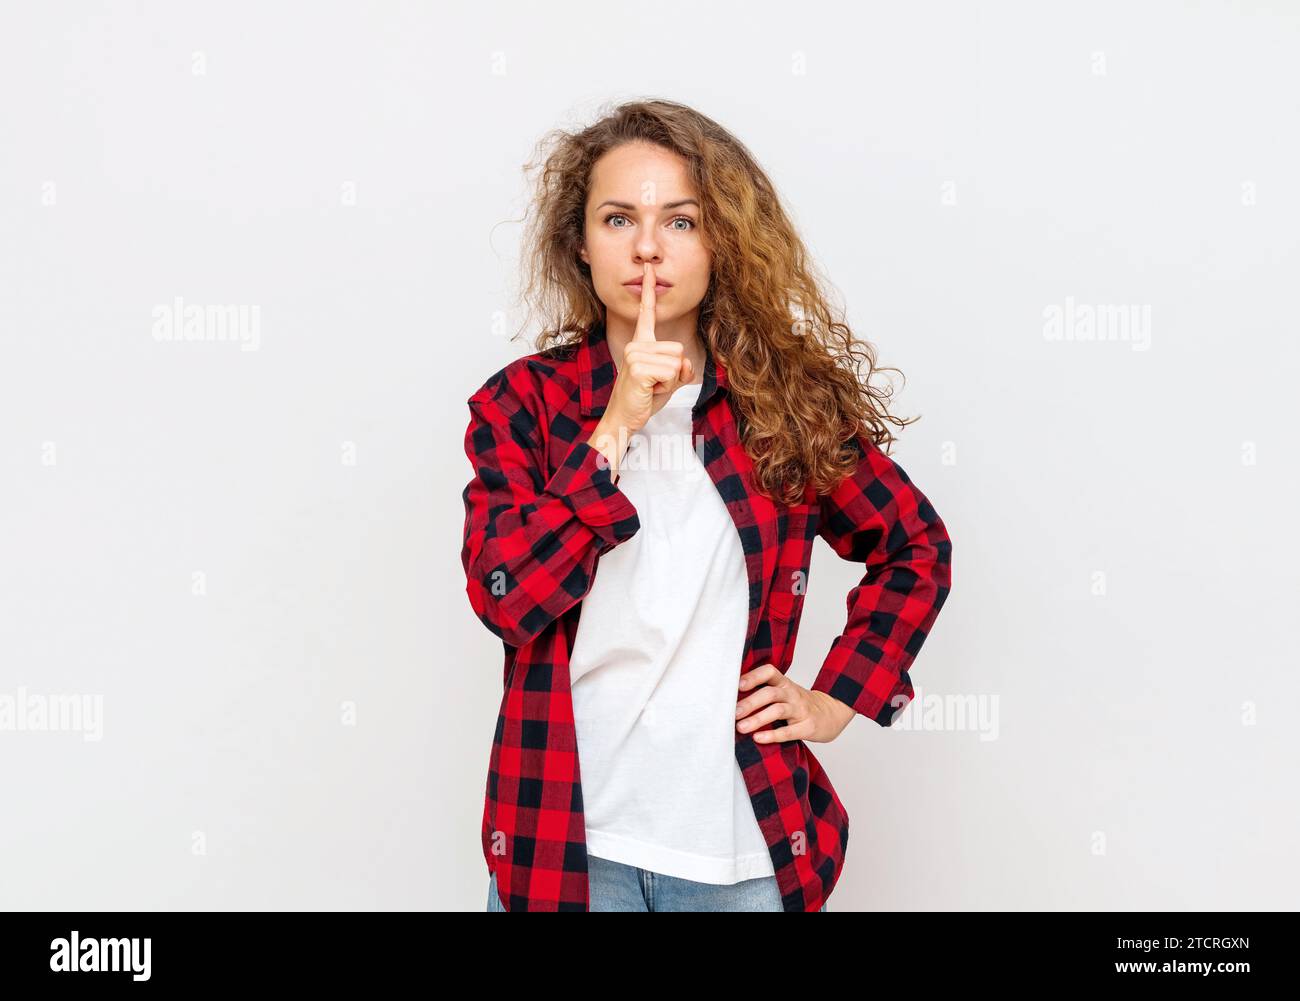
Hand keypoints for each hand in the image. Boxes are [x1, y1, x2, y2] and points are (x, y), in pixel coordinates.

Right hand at [604, 261, 694, 435]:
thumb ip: (680, 368)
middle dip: (674, 372)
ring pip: (677, 361)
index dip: (648, 291)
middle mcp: (636, 345)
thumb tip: (684, 363)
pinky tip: (649, 390)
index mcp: (641, 344)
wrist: (623, 419)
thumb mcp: (668, 381)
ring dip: (670, 380)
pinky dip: (666, 386)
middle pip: (678, 349)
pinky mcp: (639, 367)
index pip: (646, 313)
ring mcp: (636, 354)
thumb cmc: (643, 399)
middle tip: (655, 384)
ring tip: (651, 388)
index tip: (650, 270)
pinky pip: (671, 372)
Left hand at [735, 664, 854, 743]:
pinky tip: (758, 738)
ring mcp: (800, 710)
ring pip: (778, 711)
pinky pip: (789, 731)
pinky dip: (773, 735)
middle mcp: (791, 693)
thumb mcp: (784, 693)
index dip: (754, 676)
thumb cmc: (798, 705)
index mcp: (784, 683)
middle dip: (750, 702)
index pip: (769, 672)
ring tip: (741, 727)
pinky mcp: (807, 727)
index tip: (737, 685)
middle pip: (770, 693)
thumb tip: (730, 699)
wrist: (831, 714)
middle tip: (732, 713)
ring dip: (757, 719)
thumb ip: (763, 692)